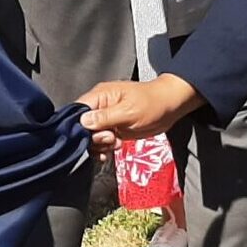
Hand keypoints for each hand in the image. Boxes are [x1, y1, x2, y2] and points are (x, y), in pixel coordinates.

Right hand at [77, 74, 200, 149]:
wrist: (169, 107)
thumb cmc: (153, 103)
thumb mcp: (128, 111)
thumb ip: (104, 118)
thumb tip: (82, 122)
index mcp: (100, 96)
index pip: (77, 111)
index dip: (78, 126)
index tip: (88, 137)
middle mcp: (100, 107)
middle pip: (81, 126)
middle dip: (92, 137)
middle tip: (109, 138)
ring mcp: (106, 119)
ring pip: (90, 136)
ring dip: (99, 145)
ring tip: (115, 143)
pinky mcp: (113, 128)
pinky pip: (101, 141)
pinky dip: (104, 148)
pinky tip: (112, 150)